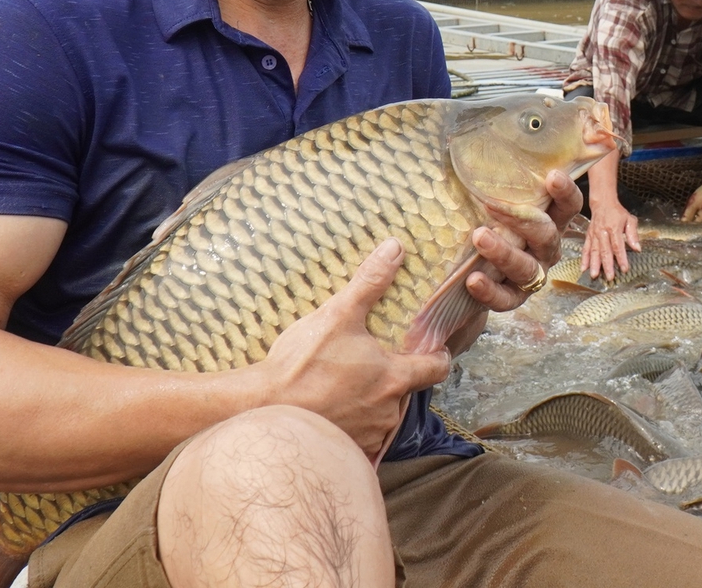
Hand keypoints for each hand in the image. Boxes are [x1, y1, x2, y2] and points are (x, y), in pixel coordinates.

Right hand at [244, 239, 450, 457]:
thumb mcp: (337, 315)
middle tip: (371, 361)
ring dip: (373, 402)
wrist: (263, 411)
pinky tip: (334, 407)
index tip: (431, 348)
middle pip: (408, 390)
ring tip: (347, 383)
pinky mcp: (352, 452)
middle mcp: (389, 411)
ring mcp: (372, 435)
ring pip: (385, 415)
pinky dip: (355, 423)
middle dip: (394, 376)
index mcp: (394, 377)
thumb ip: (370, 282)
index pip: (438, 367)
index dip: (437, 355)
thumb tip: (395, 248)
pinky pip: (365, 436)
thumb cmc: (301, 365)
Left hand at [448, 169, 580, 353]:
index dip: (565, 191)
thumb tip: (456, 139)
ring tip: (479, 237)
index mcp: (549, 220)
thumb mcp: (491, 200)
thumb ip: (489, 176)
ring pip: (526, 268)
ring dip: (504, 253)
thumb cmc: (486, 223)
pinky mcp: (512, 299)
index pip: (568, 205)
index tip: (552, 176)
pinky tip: (473, 279)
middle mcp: (545, 249)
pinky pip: (505, 298)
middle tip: (493, 206)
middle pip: (547, 235)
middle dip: (524, 220)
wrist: (470, 274)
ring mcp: (531, 275)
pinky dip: (490, 290)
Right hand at [582, 195, 640, 280]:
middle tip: (609, 277)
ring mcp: (594, 235)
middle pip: (605, 251)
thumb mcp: (630, 220)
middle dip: (607, 265)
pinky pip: (586, 248)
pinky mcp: (588, 236)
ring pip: (594, 251)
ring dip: (594, 264)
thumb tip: (637, 248)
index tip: (624, 268)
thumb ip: (633, 234)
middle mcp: (603, 232)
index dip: (621, 258)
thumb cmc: (617, 213)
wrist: (603, 203)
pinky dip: (584, 259)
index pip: (618, 246)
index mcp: (614, 228)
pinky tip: (583, 268)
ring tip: (594, 275)